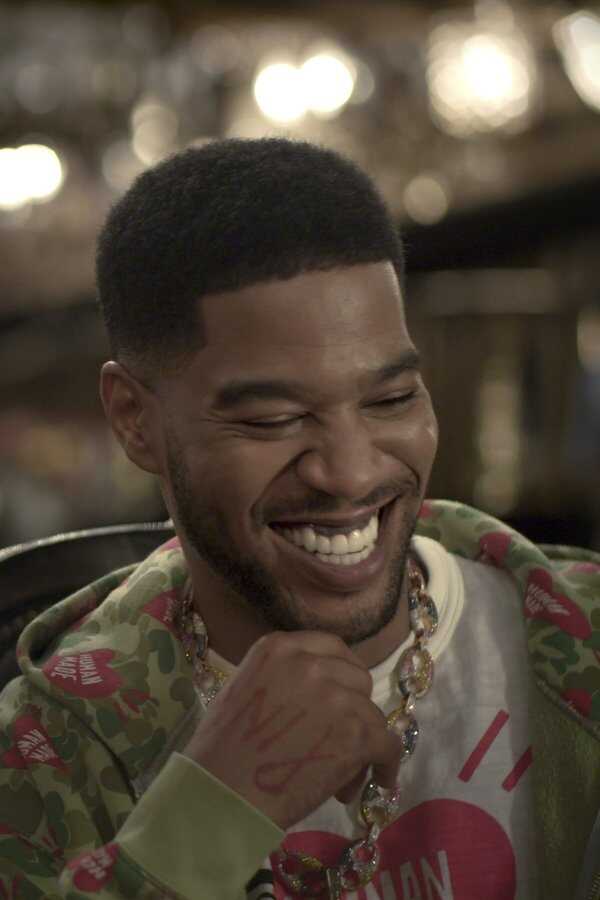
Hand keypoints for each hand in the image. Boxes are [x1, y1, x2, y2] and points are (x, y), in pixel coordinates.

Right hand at [182, 631, 403, 829]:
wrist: (218, 796)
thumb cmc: (220, 752)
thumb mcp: (245, 688)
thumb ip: (282, 677)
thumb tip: (322, 693)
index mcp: (279, 648)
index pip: (331, 648)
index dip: (340, 674)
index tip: (340, 696)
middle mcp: (310, 664)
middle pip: (356, 677)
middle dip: (353, 707)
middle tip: (338, 739)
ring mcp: (336, 697)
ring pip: (371, 714)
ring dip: (363, 741)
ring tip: (343, 775)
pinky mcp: (355, 734)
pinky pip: (386, 744)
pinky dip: (386, 763)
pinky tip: (380, 779)